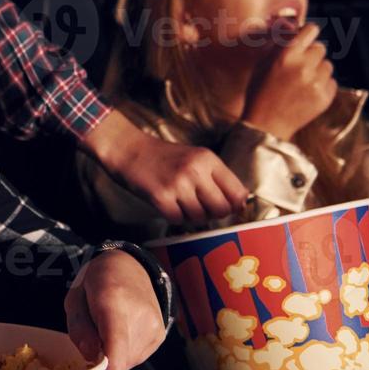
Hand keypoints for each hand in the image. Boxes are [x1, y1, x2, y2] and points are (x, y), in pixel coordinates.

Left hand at [63, 250, 168, 369]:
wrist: (130, 266)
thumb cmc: (97, 283)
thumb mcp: (75, 299)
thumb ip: (79, 329)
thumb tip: (92, 358)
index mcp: (113, 301)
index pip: (116, 345)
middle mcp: (140, 315)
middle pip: (120, 359)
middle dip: (102, 364)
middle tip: (91, 346)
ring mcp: (154, 326)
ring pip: (129, 362)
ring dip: (113, 358)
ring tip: (106, 332)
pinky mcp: (160, 335)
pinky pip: (137, 357)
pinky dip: (125, 354)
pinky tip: (120, 334)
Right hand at [87, 110, 247, 222]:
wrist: (128, 149)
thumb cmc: (163, 156)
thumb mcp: (195, 158)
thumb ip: (217, 177)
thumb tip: (240, 204)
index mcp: (208, 159)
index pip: (238, 193)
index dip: (233, 205)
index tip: (224, 206)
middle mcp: (195, 170)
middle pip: (221, 209)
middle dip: (213, 214)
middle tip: (201, 208)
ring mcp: (178, 183)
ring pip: (200, 217)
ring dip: (191, 215)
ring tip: (180, 202)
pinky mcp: (160, 196)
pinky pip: (178, 220)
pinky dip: (174, 216)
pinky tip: (168, 204)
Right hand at [242, 22, 337, 140]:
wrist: (265, 125)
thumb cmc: (260, 92)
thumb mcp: (263, 64)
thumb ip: (280, 45)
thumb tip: (294, 28)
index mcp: (287, 54)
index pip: (311, 30)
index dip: (308, 34)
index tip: (305, 39)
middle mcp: (304, 65)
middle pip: (320, 48)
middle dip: (311, 55)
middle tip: (299, 66)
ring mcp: (316, 82)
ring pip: (327, 65)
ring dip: (318, 70)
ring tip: (302, 82)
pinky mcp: (325, 97)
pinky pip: (331, 82)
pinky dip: (322, 86)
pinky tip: (307, 93)